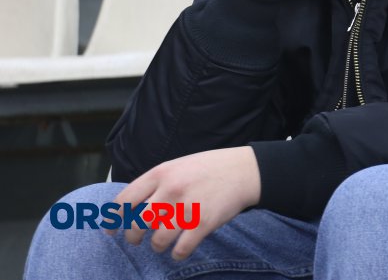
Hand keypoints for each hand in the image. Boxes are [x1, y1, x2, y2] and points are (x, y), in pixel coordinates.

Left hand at [112, 147, 260, 260]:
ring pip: (158, 240)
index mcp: (161, 173)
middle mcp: (171, 190)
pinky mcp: (204, 222)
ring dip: (157, 246)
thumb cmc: (210, 168)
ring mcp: (188, 207)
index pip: (124, 200)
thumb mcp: (178, 166)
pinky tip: (180, 251)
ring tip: (162, 244)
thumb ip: (156, 183)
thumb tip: (132, 207)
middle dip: (133, 238)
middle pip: (138, 224)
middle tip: (137, 241)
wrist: (245, 170)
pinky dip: (178, 254)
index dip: (112, 220)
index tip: (110, 232)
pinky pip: (181, 249)